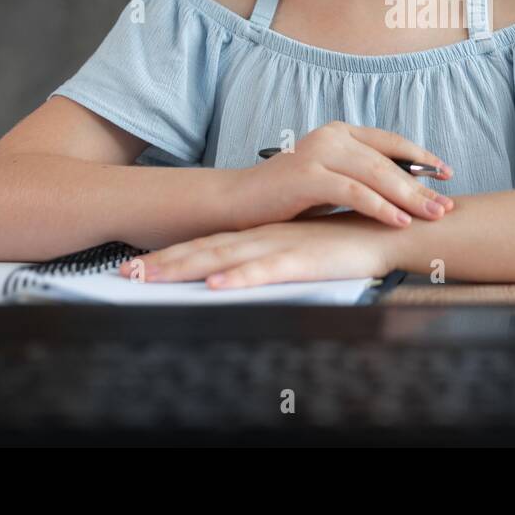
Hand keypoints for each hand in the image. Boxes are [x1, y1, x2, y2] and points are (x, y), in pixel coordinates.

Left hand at [118, 213, 400, 288]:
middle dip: (161, 263)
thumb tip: (255, 267)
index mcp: (262, 235)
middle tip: (121, 272)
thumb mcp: (306, 249)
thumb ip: (280, 255)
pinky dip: (239, 278)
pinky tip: (215, 285)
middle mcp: (263, 238)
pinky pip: (264, 269)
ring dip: (184, 268)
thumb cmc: (353, 241)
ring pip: (223, 258)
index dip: (172, 255)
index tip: (137, 267)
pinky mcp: (303, 259)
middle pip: (204, 250)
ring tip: (149, 278)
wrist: (393, 229)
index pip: (209, 244)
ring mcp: (281, 246)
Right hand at [230, 121, 454, 229]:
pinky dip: (380, 207)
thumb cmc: (287, 198)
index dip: (421, 158)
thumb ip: (361, 179)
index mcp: (339, 132)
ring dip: (408, 197)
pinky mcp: (307, 175)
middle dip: (421, 184)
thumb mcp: (330, 182)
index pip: (390, 142)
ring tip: (432, 214)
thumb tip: (406, 192)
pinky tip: (399, 221)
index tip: (446, 174)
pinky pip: (353, 191)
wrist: (238, 203)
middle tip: (446, 204)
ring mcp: (318, 153)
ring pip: (376, 173)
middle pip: (388, 160)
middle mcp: (331, 136)